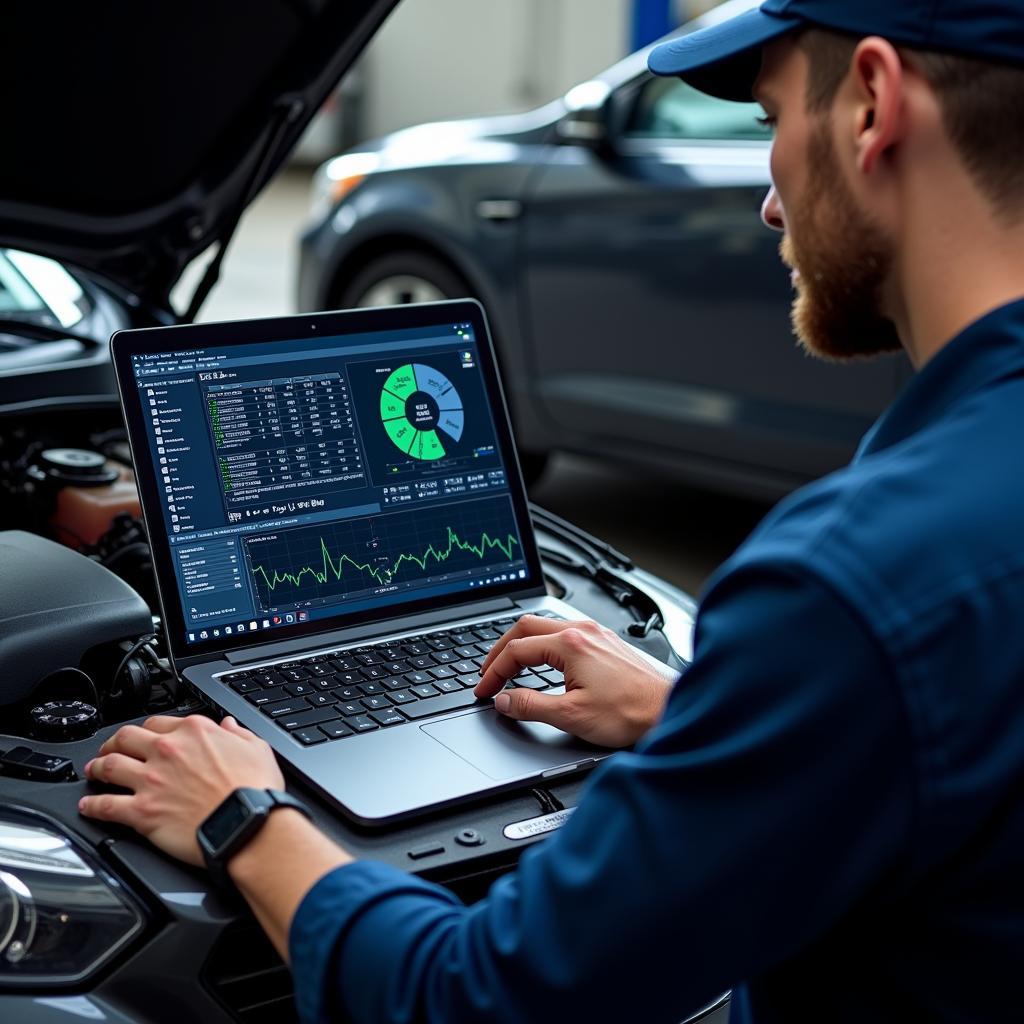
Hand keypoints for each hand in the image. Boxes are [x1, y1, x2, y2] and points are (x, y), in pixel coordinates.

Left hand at [79, 715, 283, 865]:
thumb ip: (238, 733)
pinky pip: (106, 806)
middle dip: (113, 743)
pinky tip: (88, 807)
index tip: (146, 737)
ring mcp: (151, 781)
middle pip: (125, 738)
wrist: (247, 825)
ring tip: (93, 772)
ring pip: (109, 766)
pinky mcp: (142, 812)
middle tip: (110, 749)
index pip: (159, 723)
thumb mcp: (257, 749)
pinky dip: (92, 806)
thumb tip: (229, 725)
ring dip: (96, 767)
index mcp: (195, 732)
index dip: (148, 730)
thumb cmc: (254, 791)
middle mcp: (168, 751)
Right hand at [473, 615, 675, 746]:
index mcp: (570, 644)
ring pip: (546, 626)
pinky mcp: (606, 643)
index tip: (484, 690)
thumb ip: (530, 706)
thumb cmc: (631, 712)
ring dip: (523, 644)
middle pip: (526, 627)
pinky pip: (564, 633)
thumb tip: (504, 701)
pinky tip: (543, 661)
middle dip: (501, 650)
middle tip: (488, 673)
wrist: (669, 711)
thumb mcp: (571, 715)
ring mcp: (596, 634)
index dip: (493, 671)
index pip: (516, 650)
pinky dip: (543, 645)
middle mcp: (583, 631)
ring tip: (510, 666)